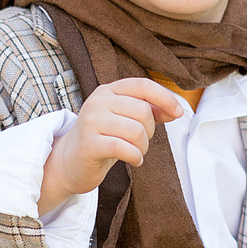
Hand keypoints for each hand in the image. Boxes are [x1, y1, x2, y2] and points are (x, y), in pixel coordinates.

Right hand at [40, 79, 185, 216]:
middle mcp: (98, 101)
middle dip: (150, 131)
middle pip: (143, 111)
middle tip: (140, 142)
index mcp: (108, 90)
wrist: (69, 162)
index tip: (178, 113)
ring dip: (143, 147)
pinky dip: (135, 157)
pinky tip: (133, 160)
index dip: (164, 97)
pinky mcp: (88, 144)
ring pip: (136, 131)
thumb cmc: (102, 139)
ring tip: (135, 152)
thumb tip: (175, 110)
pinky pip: (124, 148)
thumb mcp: (124, 119)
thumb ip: (148, 111)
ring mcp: (91, 121)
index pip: (143, 85)